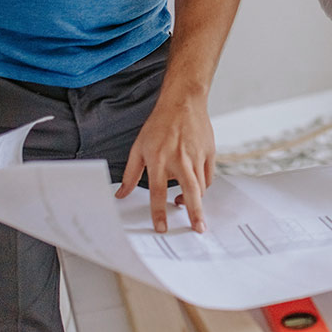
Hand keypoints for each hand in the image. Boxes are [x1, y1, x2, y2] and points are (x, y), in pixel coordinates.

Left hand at [115, 88, 214, 233]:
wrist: (183, 101)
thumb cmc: (159, 124)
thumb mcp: (138, 147)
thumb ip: (130, 174)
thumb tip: (121, 194)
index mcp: (159, 159)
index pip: (158, 192)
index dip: (159, 213)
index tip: (162, 228)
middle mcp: (180, 159)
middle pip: (191, 192)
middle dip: (195, 213)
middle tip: (198, 230)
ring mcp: (197, 156)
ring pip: (201, 186)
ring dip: (197, 202)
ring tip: (192, 210)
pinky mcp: (210, 152)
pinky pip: (208, 176)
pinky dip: (203, 186)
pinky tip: (196, 189)